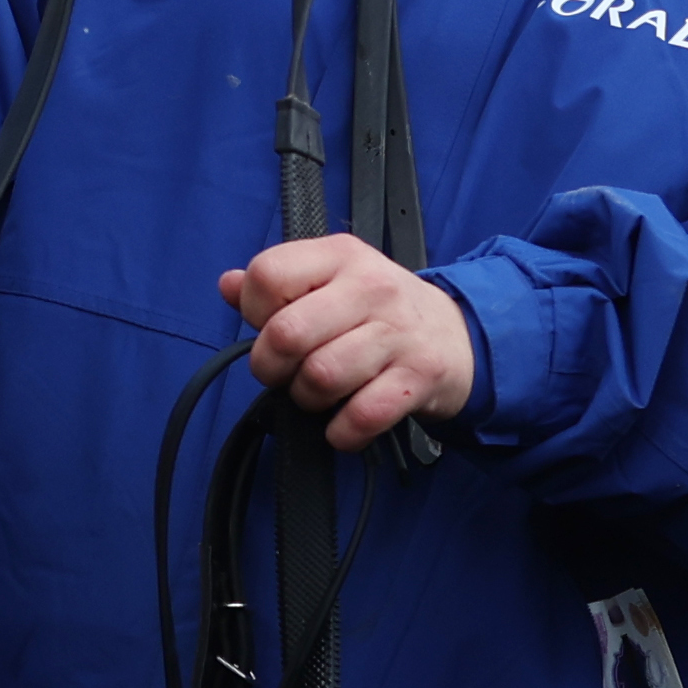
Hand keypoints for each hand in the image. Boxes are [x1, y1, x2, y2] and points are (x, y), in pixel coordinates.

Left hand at [221, 233, 475, 450]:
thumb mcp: (332, 280)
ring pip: (320, 377)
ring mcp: (397, 333)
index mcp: (340, 255)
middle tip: (286, 373)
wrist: (459, 336)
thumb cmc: (380, 311)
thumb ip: (279, 283)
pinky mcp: (417, 378)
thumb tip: (228, 285)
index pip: (267, 275)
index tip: (271, 327)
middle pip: (287, 333)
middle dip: (272, 367)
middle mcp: (370, 287)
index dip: (255, 311)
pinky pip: (360, 416)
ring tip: (320, 393)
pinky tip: (344, 423)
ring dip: (308, 399)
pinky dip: (342, 432)